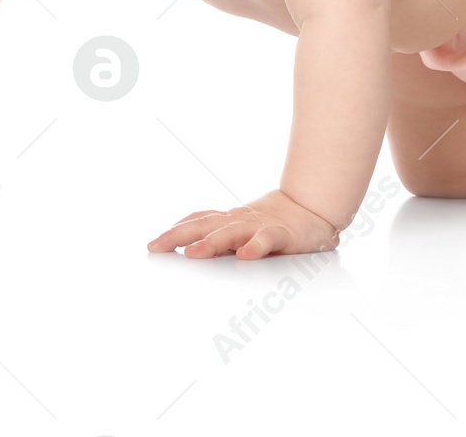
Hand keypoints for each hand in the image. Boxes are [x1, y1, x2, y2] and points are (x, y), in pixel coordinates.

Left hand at [147, 189, 340, 259]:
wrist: (312, 209)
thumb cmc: (273, 224)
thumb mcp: (242, 232)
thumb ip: (219, 240)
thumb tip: (187, 253)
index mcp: (228, 221)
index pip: (198, 221)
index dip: (175, 231)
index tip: (153, 244)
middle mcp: (239, 221)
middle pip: (204, 225)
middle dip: (179, 236)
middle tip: (157, 247)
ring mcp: (259, 227)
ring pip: (231, 233)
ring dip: (211, 243)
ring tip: (192, 253)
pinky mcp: (282, 234)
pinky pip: (267, 240)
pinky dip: (256, 247)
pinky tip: (245, 256)